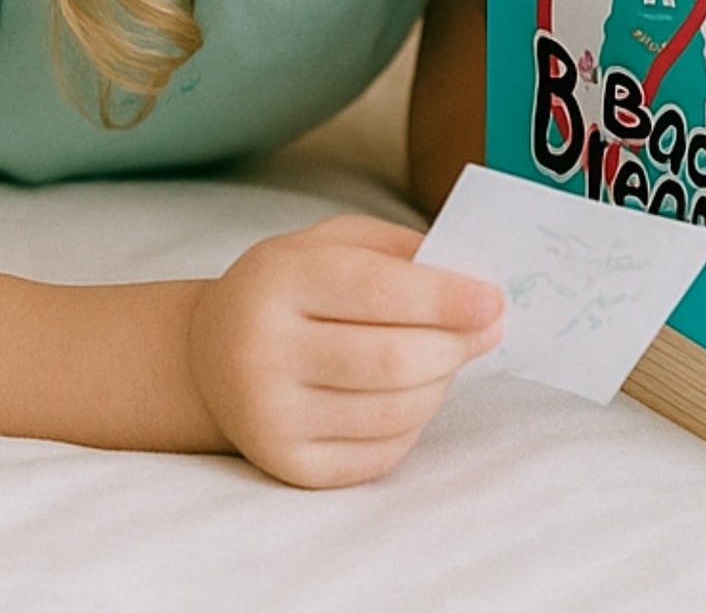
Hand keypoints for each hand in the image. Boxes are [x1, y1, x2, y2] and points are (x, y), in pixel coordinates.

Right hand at [186, 213, 502, 487]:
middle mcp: (265, 353)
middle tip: (488, 329)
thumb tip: (474, 283)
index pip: (378, 292)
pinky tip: (413, 394)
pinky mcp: (287, 464)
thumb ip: (403, 251)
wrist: (211, 355)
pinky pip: (379, 454)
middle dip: (456, 345)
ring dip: (441, 384)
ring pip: (392, 412)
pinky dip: (415, 423)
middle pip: (391, 361)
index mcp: (280, 281)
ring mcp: (271, 417)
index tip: (494, 300)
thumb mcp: (335, 242)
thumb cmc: (294, 287)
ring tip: (447, 357)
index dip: (446, 298)